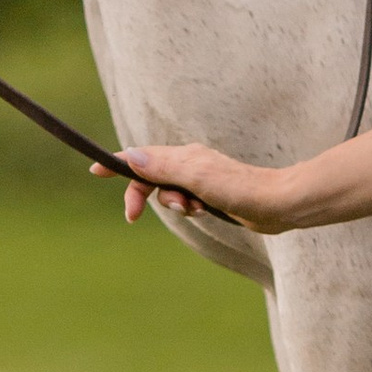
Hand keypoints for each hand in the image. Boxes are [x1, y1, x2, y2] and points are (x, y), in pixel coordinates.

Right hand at [114, 143, 293, 228]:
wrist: (276, 203)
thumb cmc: (239, 189)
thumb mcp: (195, 177)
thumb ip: (163, 167)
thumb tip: (130, 156)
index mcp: (183, 155)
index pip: (141, 156)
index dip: (118, 163)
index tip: (95, 171)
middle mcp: (190, 162)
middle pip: (151, 176)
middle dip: (142, 194)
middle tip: (133, 216)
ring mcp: (200, 178)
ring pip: (168, 191)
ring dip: (171, 203)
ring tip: (191, 209)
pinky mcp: (211, 193)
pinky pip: (184, 200)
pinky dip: (185, 208)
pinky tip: (202, 212)